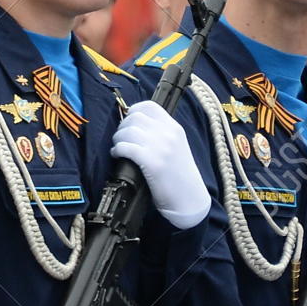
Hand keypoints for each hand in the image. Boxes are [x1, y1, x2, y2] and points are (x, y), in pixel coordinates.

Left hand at [109, 100, 209, 229]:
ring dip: (118, 139)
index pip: (149, 106)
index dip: (133, 111)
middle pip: (135, 117)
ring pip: (127, 131)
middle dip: (122, 127)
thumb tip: (135, 125)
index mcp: (175, 128)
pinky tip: (117, 156)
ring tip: (118, 148)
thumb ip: (161, 134)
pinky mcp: (152, 162)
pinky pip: (126, 147)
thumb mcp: (176, 147)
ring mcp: (161, 147)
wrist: (189, 198)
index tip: (128, 121)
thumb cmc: (178, 176)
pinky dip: (117, 150)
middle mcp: (169, 134)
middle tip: (121, 138)